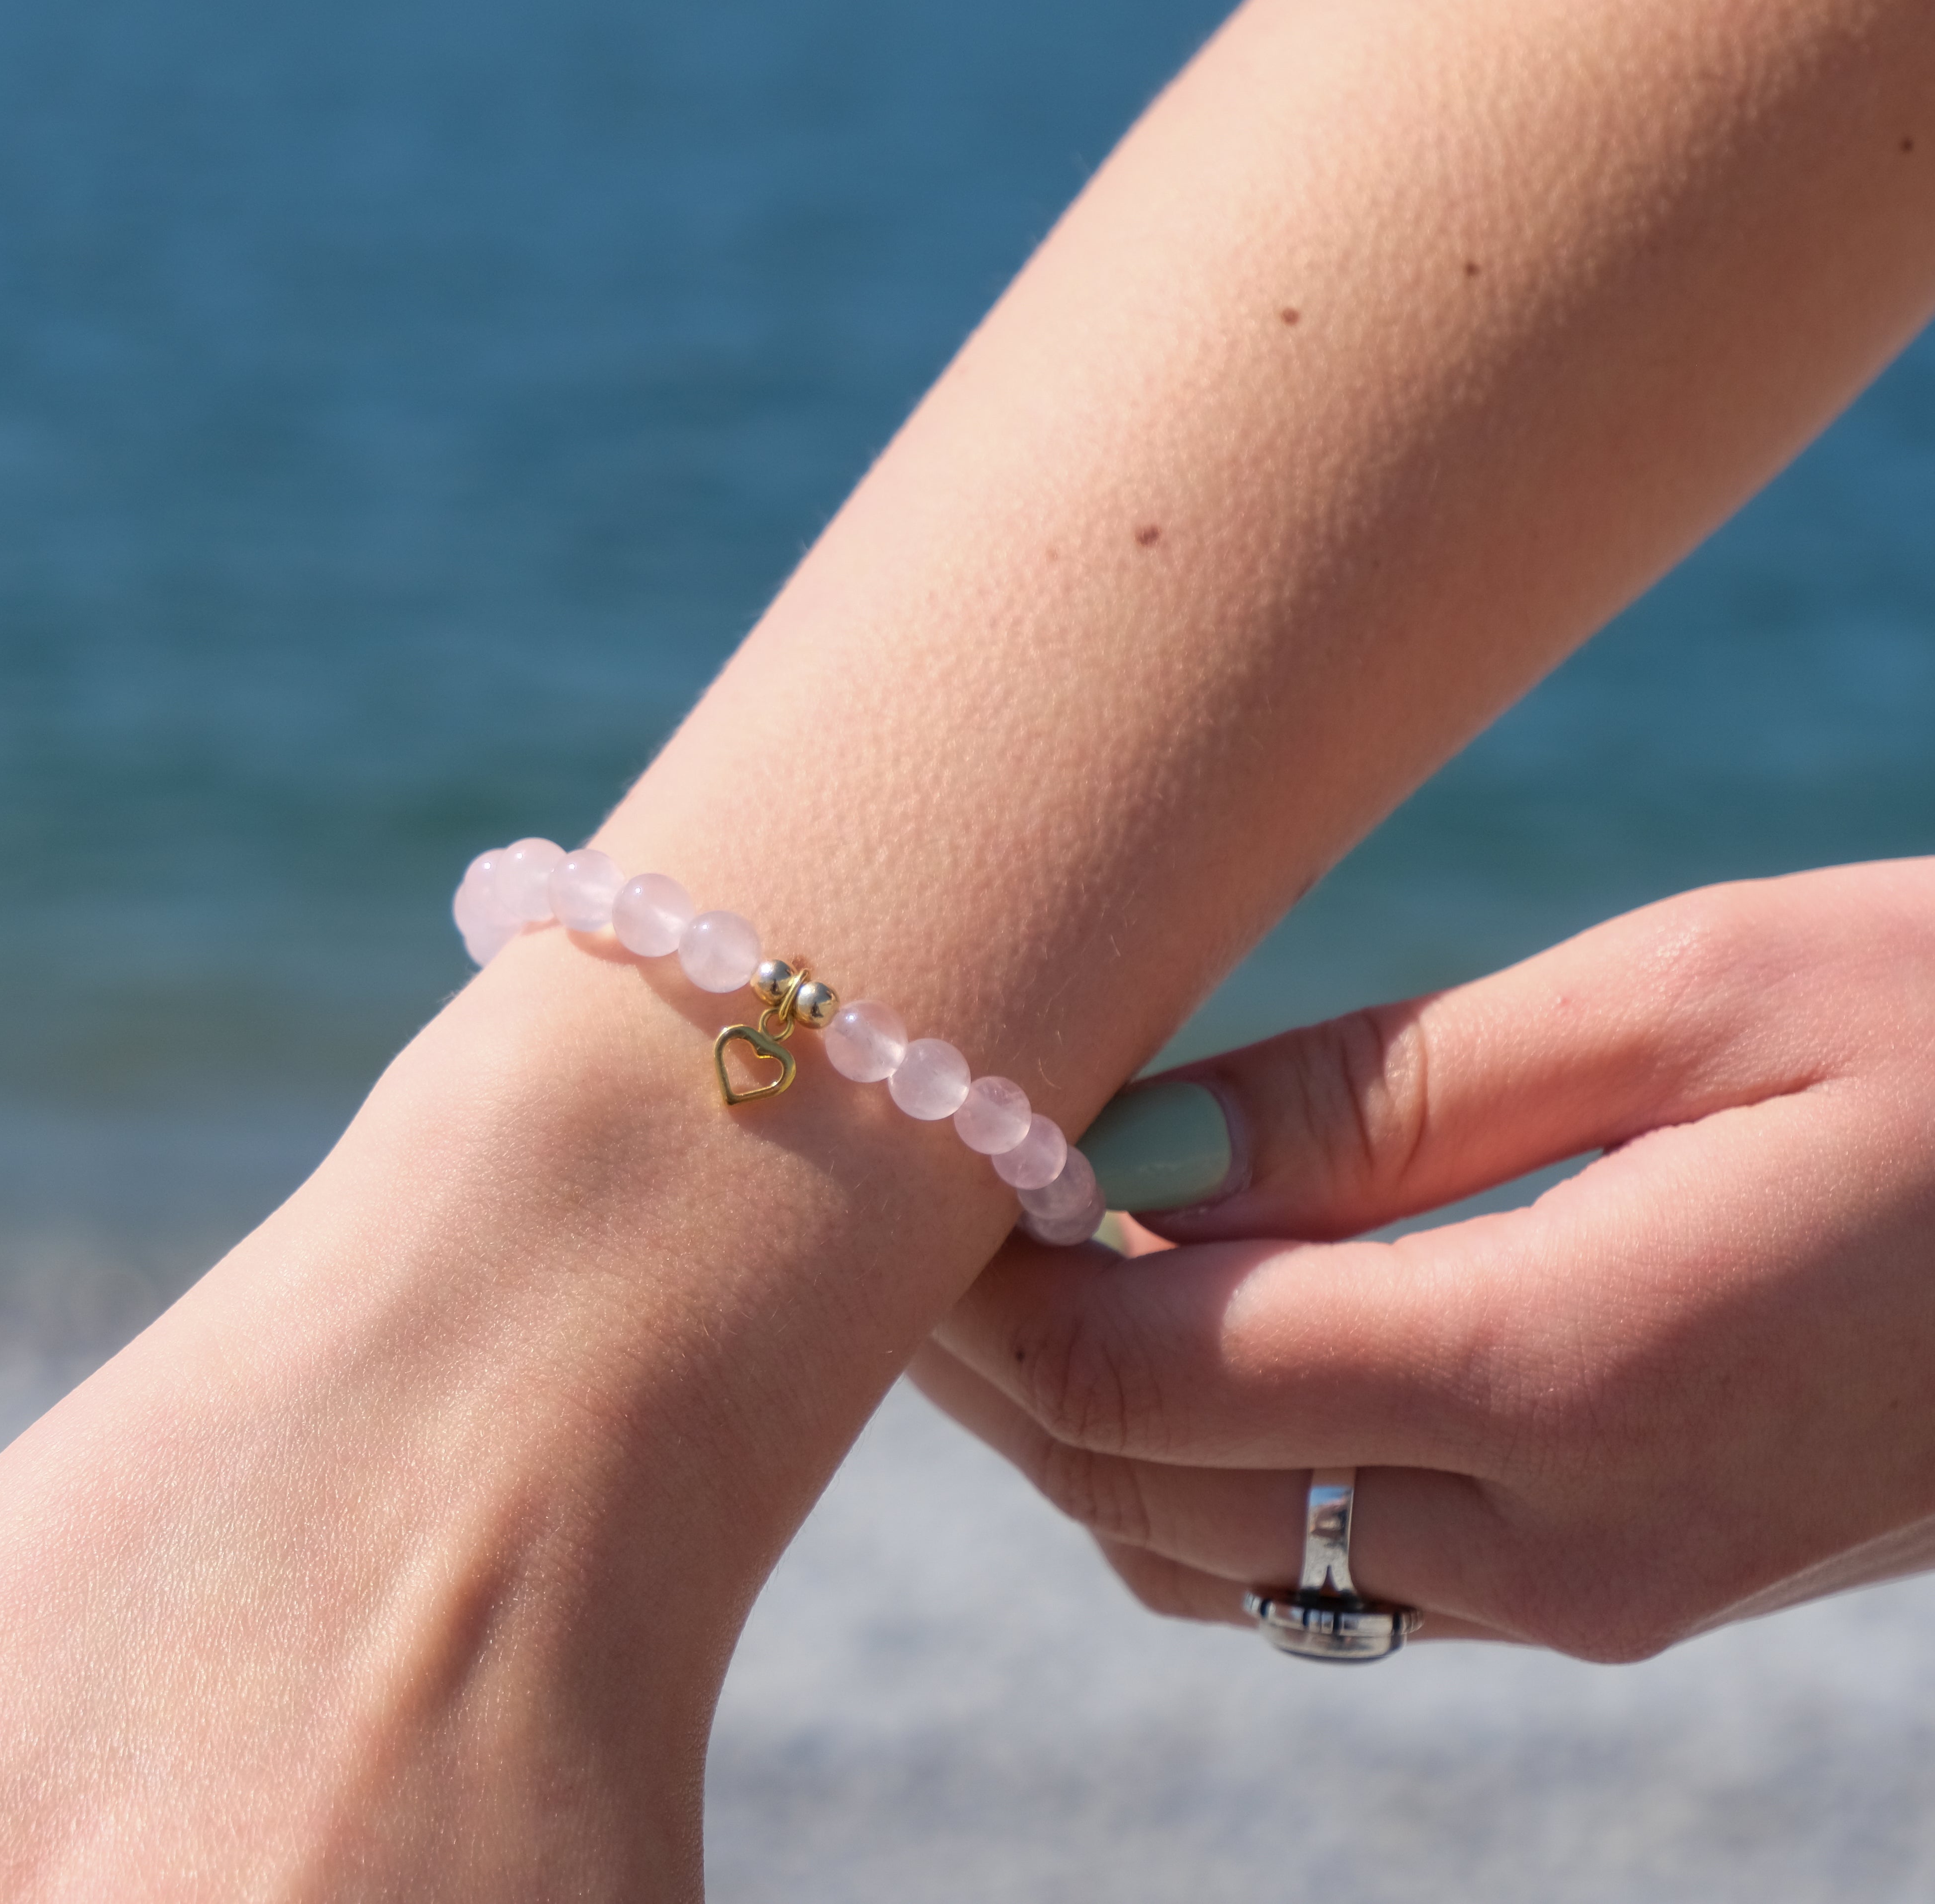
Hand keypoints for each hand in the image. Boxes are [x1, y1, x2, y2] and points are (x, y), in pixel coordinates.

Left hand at [915, 860, 1934, 1658]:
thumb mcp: (1682, 999)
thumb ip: (1381, 1099)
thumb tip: (1129, 1147)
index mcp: (1573, 1372)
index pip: (1148, 1377)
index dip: (989, 1286)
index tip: (913, 1160)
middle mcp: (1565, 1543)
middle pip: (1154, 1489)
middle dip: (1001, 1363)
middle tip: (921, 1196)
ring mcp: (1593, 1596)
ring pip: (1227, 1552)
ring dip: (1098, 1417)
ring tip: (1030, 1241)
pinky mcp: (1618, 1587)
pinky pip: (1334, 1559)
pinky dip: (1218, 1455)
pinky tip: (1193, 1312)